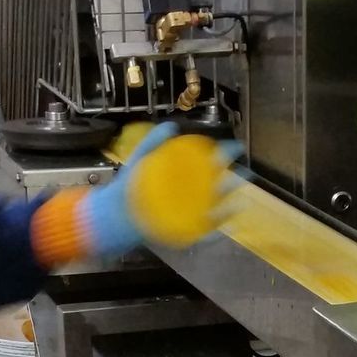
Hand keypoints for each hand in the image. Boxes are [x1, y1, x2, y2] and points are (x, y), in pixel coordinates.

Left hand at [84, 122, 243, 255]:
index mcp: (184, 172)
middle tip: (241, 172)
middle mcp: (191, 191)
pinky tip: (220, 224)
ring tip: (237, 199)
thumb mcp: (141, 158)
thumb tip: (172, 125)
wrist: (115, 212)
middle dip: (232, 178)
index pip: (209, 159)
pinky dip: (215, 229)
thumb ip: (153, 141)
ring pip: (215, 207)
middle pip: (218, 183)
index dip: (224, 152)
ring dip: (228, 204)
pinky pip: (204, 231)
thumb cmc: (131, 185)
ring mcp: (190, 211)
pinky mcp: (186, 230)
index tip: (235, 146)